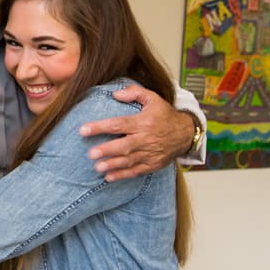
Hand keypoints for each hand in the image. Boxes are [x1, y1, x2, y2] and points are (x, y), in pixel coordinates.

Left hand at [79, 84, 193, 180]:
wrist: (186, 133)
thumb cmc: (165, 115)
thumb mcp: (153, 98)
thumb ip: (134, 92)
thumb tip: (115, 93)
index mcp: (143, 122)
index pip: (118, 125)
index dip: (100, 127)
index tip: (84, 129)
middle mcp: (146, 138)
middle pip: (124, 145)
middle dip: (107, 150)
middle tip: (91, 154)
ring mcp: (150, 153)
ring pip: (129, 160)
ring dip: (113, 165)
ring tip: (98, 167)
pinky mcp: (152, 164)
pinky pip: (136, 171)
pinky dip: (123, 175)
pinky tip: (109, 177)